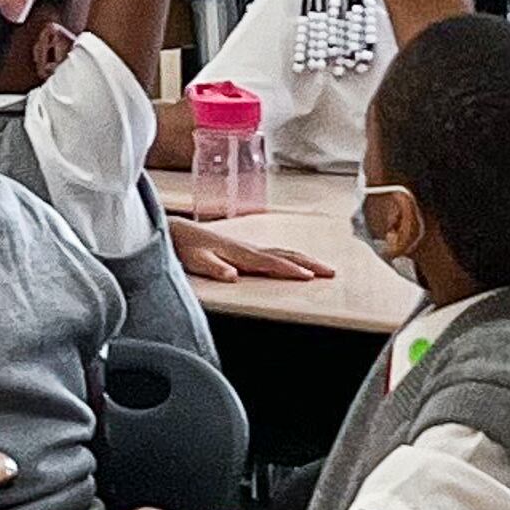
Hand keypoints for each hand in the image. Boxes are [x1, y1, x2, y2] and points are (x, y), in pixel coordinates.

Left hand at [170, 215, 330, 283]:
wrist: (177, 232)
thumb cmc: (186, 248)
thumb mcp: (196, 260)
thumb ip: (214, 268)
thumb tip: (232, 275)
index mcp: (240, 253)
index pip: (271, 262)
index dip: (290, 269)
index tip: (309, 277)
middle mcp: (249, 249)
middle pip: (286, 254)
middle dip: (310, 263)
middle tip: (332, 273)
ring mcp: (250, 248)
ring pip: (284, 252)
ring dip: (306, 260)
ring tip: (325, 269)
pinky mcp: (247, 251)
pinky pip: (277, 254)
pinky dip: (294, 258)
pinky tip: (300, 263)